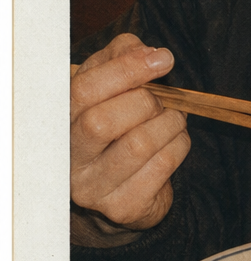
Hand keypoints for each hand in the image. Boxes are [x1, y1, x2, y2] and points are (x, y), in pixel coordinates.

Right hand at [71, 33, 190, 234]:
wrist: (124, 181)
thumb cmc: (117, 119)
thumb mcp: (111, 81)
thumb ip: (123, 55)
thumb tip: (150, 54)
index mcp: (61, 119)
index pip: (83, 91)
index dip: (126, 70)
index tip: (163, 60)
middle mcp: (68, 156)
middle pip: (103, 122)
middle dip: (146, 102)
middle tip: (161, 100)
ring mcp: (92, 187)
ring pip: (139, 144)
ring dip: (170, 123)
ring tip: (173, 118)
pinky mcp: (122, 206)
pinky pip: (162, 165)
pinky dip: (179, 145)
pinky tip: (175, 141)